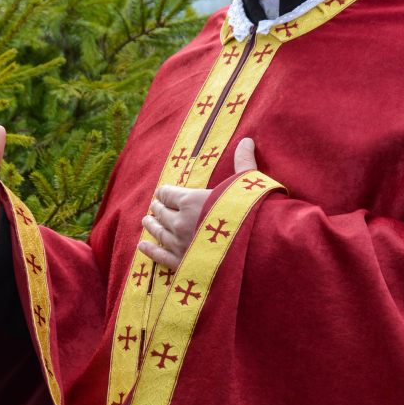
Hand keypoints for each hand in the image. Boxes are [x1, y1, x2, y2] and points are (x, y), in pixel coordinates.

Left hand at [138, 137, 258, 269]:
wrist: (260, 247)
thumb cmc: (254, 212)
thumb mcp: (247, 183)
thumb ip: (243, 162)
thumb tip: (247, 140)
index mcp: (191, 200)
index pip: (168, 194)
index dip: (164, 192)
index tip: (162, 192)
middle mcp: (180, 223)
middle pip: (161, 213)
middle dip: (157, 208)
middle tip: (154, 206)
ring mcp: (181, 245)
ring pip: (159, 233)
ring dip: (151, 226)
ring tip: (146, 221)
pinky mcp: (184, 264)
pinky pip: (161, 257)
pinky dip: (151, 251)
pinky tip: (142, 247)